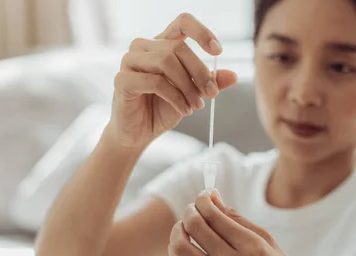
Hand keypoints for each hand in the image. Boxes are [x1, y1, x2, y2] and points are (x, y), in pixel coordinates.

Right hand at [107, 13, 237, 148]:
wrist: (140, 133)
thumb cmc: (163, 109)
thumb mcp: (192, 94)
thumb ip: (209, 83)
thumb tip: (233, 75)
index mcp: (161, 45)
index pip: (182, 22)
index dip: (201, 32)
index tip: (217, 51)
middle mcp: (143, 47)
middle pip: (178, 48)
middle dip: (200, 72)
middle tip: (212, 94)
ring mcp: (130, 61)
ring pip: (166, 62)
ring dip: (188, 87)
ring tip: (196, 106)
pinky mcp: (122, 80)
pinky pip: (155, 82)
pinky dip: (175, 97)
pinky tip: (184, 110)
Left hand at [168, 190, 303, 255]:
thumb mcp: (268, 240)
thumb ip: (238, 219)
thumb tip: (213, 199)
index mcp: (251, 247)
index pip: (215, 216)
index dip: (204, 200)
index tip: (205, 195)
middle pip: (195, 228)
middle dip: (190, 210)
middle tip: (195, 207)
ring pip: (181, 248)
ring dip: (178, 230)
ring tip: (186, 225)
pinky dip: (177, 251)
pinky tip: (185, 243)